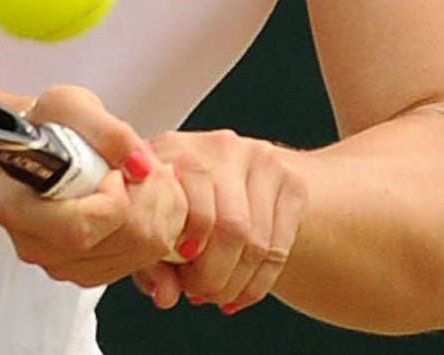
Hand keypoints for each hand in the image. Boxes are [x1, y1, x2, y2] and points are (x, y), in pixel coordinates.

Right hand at [0, 85, 186, 287]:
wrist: (40, 146)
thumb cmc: (47, 125)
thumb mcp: (71, 105)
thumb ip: (107, 132)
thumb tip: (140, 165)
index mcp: (19, 207)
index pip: (80, 230)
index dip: (115, 200)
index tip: (117, 169)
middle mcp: (37, 245)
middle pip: (119, 243)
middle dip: (152, 198)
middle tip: (149, 165)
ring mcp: (62, 263)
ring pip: (139, 255)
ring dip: (162, 210)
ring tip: (151, 175)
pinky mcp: (87, 270)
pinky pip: (142, 260)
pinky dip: (159, 226)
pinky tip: (150, 197)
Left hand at [131, 128, 305, 314]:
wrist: (240, 178)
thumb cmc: (184, 206)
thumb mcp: (158, 230)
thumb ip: (152, 266)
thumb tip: (165, 297)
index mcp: (172, 148)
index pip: (185, 203)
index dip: (180, 247)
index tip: (179, 271)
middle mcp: (217, 146)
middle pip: (228, 226)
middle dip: (214, 276)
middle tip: (201, 293)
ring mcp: (259, 158)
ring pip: (256, 242)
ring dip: (236, 284)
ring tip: (218, 295)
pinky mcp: (291, 181)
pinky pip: (279, 248)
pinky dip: (258, 283)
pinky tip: (240, 292)